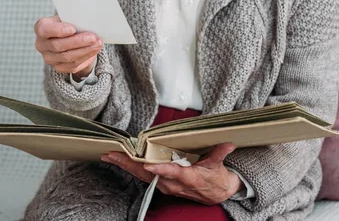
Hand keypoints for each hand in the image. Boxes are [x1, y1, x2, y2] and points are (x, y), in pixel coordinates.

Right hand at [34, 15, 102, 77]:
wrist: (68, 37)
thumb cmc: (68, 23)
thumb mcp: (68, 17)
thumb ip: (73, 18)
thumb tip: (89, 20)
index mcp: (41, 28)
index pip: (44, 30)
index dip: (58, 30)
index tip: (72, 29)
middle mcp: (41, 45)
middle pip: (58, 46)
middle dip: (78, 42)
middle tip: (92, 37)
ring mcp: (49, 58)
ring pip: (67, 57)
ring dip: (85, 51)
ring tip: (98, 44)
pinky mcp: (58, 67)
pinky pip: (73, 65)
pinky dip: (86, 58)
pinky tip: (94, 51)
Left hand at [101, 143, 243, 204]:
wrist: (216, 194)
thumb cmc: (216, 178)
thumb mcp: (219, 165)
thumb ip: (220, 153)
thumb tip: (228, 143)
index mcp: (188, 177)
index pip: (173, 173)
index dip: (161, 170)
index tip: (149, 165)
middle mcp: (173, 184)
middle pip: (148, 174)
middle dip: (129, 164)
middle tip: (113, 154)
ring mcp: (165, 185)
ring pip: (142, 176)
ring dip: (125, 166)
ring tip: (110, 156)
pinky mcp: (162, 185)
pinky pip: (143, 177)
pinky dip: (130, 169)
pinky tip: (120, 162)